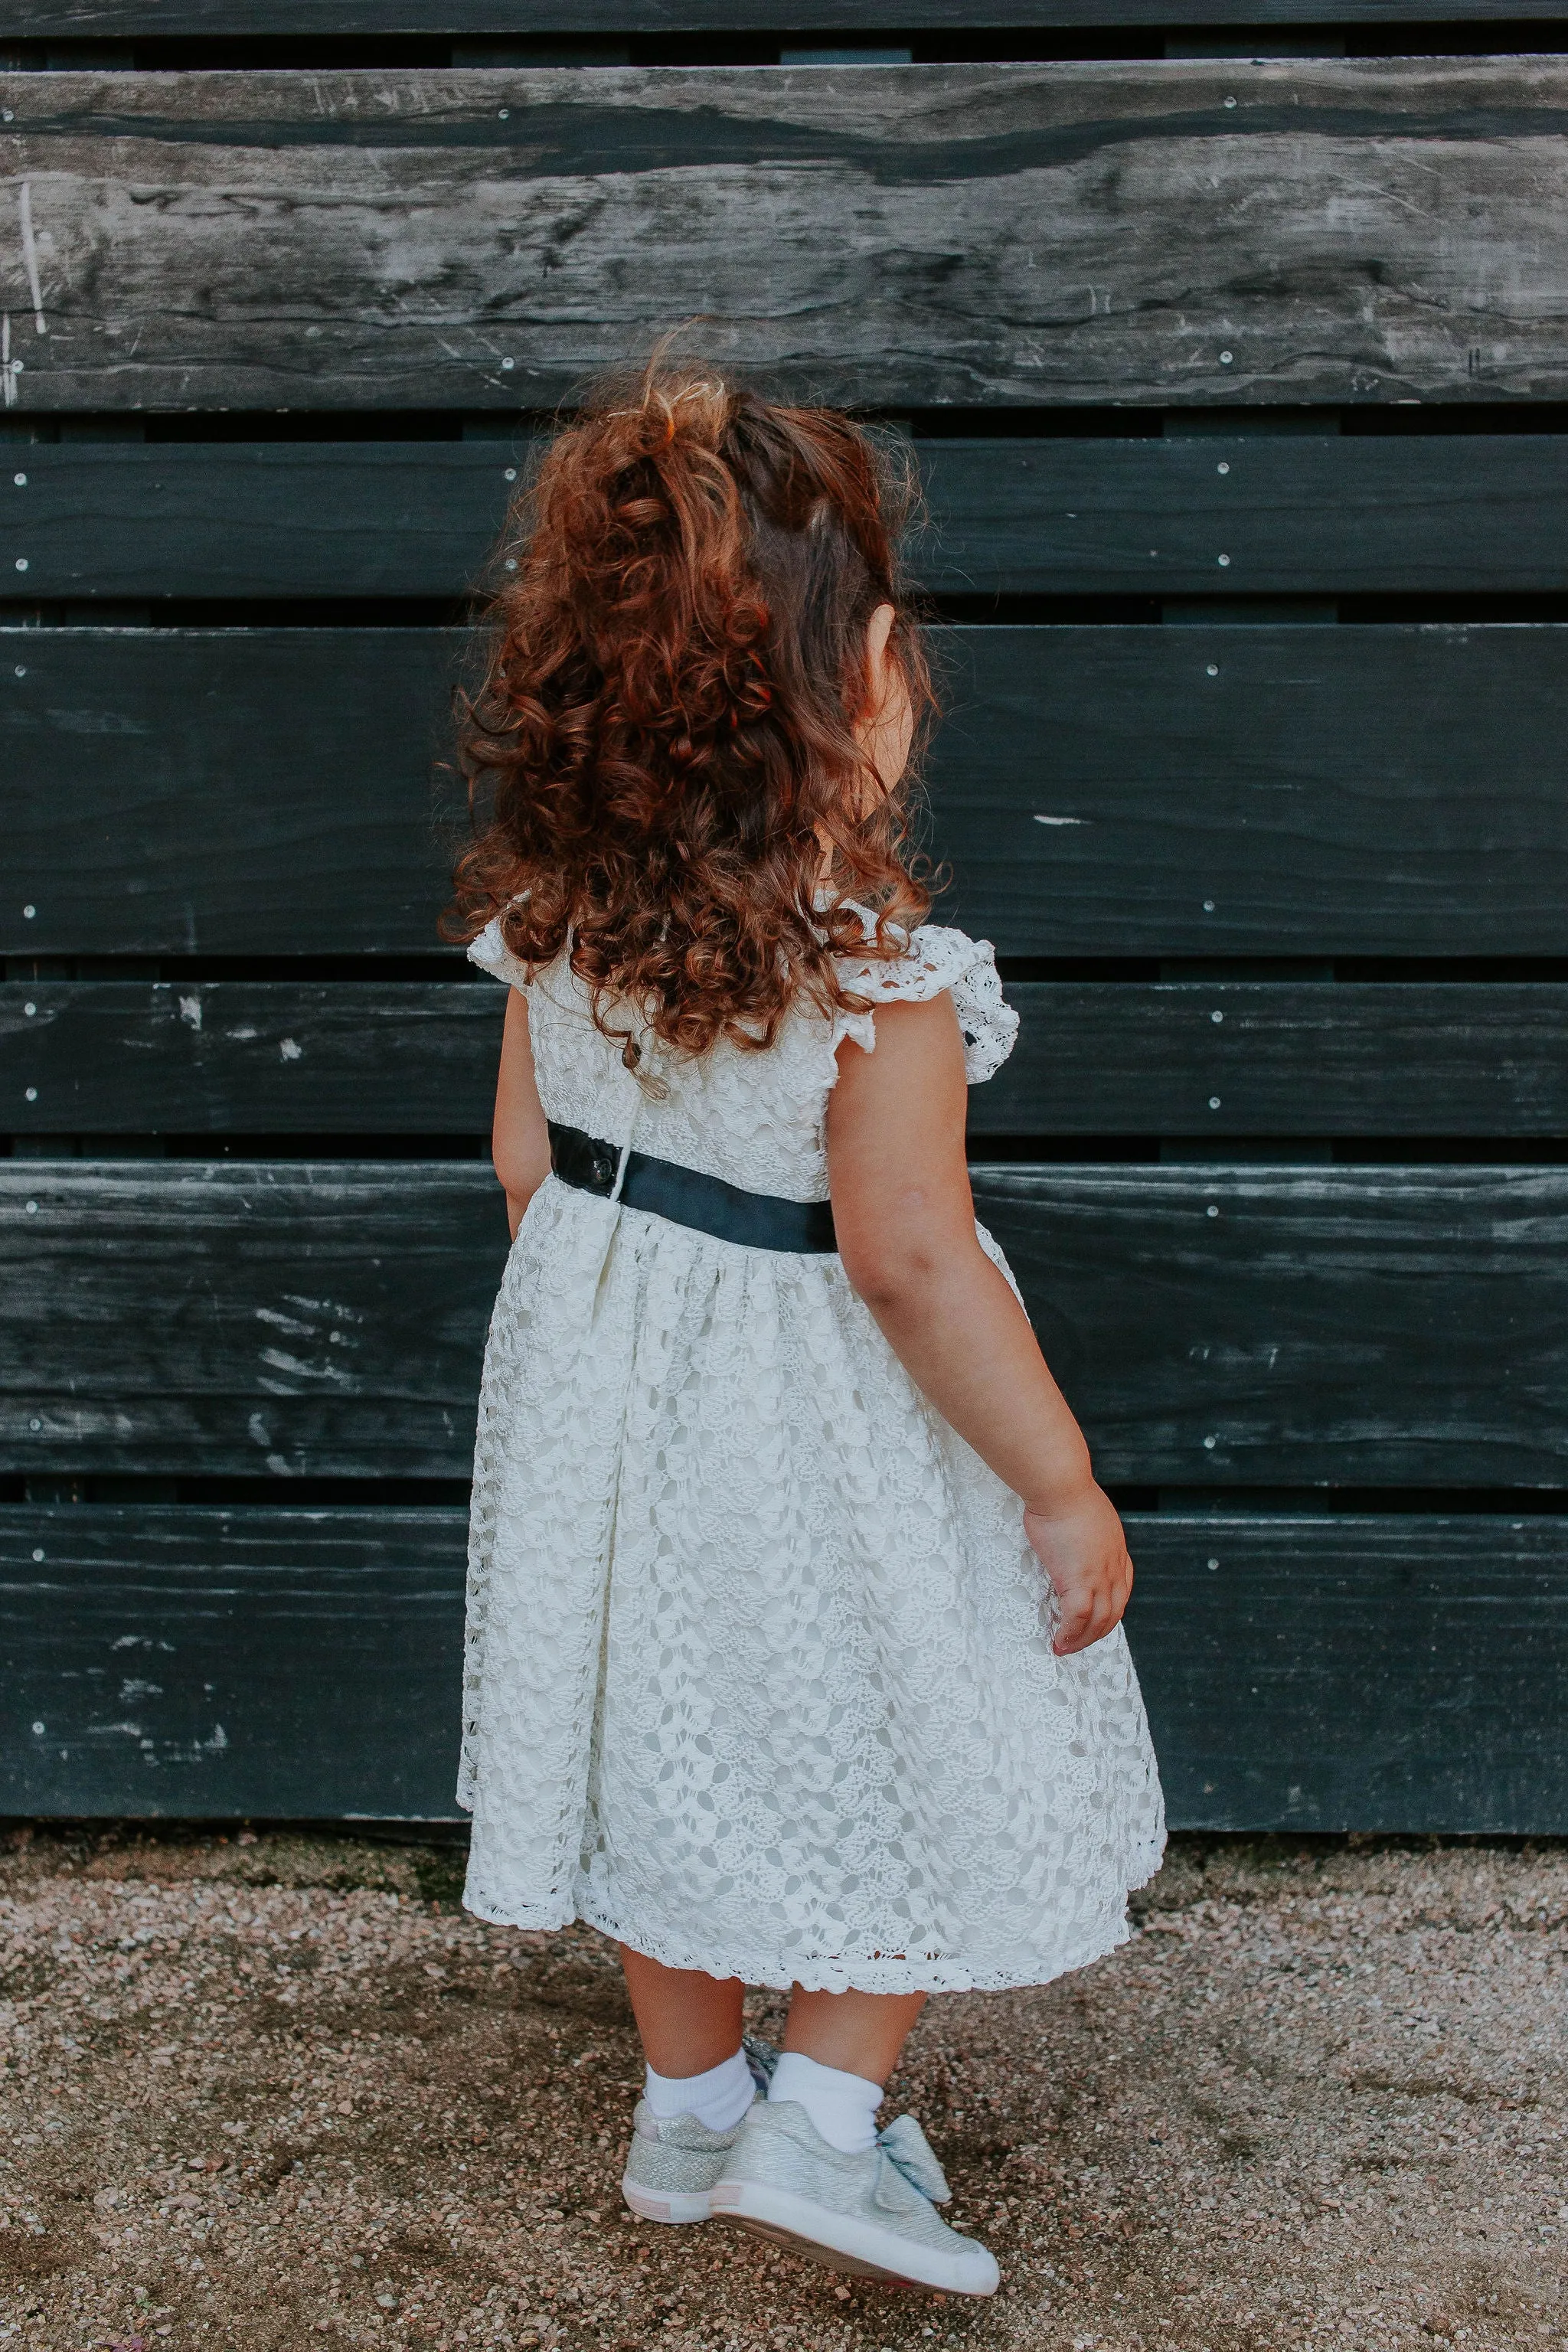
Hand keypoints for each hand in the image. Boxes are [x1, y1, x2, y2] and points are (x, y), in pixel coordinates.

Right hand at [1023, 1484, 1133, 1656]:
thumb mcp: (1084, 1513)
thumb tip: (1067, 1528)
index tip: (1096, 1616)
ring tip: (1066, 1648)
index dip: (1110, 1607)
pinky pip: (1077, 1619)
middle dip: (1097, 1631)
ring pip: (1098, 1621)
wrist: (1061, 1487)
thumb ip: (1083, 1529)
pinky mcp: (1079, 1581)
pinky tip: (1059, 1642)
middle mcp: (1114, 1566)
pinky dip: (1069, 1635)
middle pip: (1114, 1611)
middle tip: (1079, 1641)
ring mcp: (1099, 1576)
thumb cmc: (1063, 1492)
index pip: (1122, 1587)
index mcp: (1116, 1549)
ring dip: (1082, 1640)